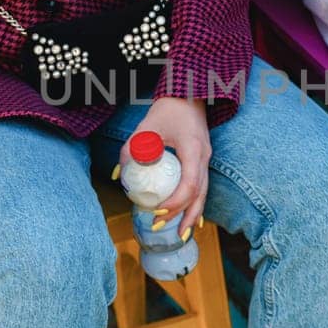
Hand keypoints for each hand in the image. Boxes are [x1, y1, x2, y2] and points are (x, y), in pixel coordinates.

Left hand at [118, 96, 209, 238]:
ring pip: (204, 194)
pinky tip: (190, 219)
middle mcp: (204, 157)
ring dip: (192, 214)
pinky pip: (202, 187)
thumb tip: (120, 176)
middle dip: (183, 215)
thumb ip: (131, 150)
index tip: (157, 211)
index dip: (175, 202)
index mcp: (193, 150)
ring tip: (180, 233)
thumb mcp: (144, 128)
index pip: (189, 184)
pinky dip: (196, 204)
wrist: (189, 93)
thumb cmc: (167, 109)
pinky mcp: (203, 160)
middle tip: (163, 228)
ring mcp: (207, 160)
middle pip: (199, 194)